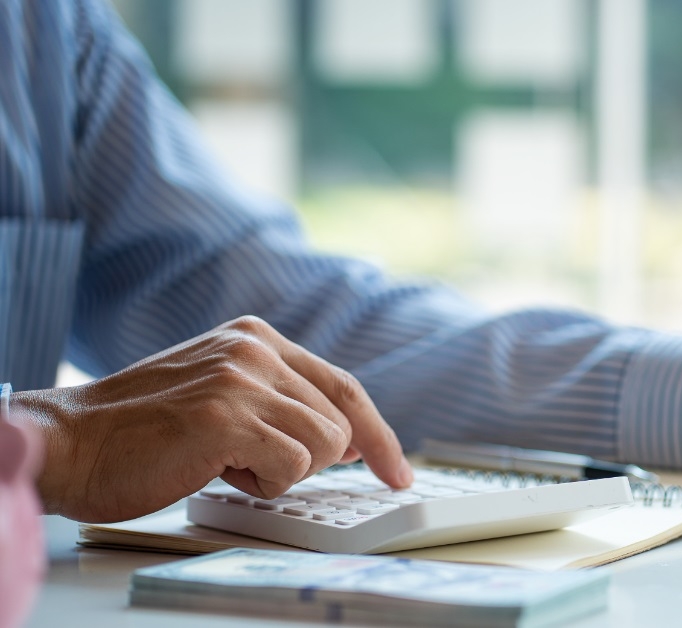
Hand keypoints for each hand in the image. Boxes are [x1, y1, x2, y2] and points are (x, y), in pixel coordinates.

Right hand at [17, 316, 412, 522]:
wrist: (70, 442)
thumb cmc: (141, 431)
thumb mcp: (220, 392)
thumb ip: (280, 401)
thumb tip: (348, 441)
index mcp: (256, 337)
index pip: (343, 386)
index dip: (378, 432)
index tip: (397, 469)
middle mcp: (253, 349)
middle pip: (339, 423)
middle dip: (307, 462)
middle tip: (247, 463)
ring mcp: (241, 380)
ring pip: (323, 447)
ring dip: (281, 473)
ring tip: (226, 462)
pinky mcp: (227, 417)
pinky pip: (293, 468)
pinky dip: (262, 485)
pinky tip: (215, 470)